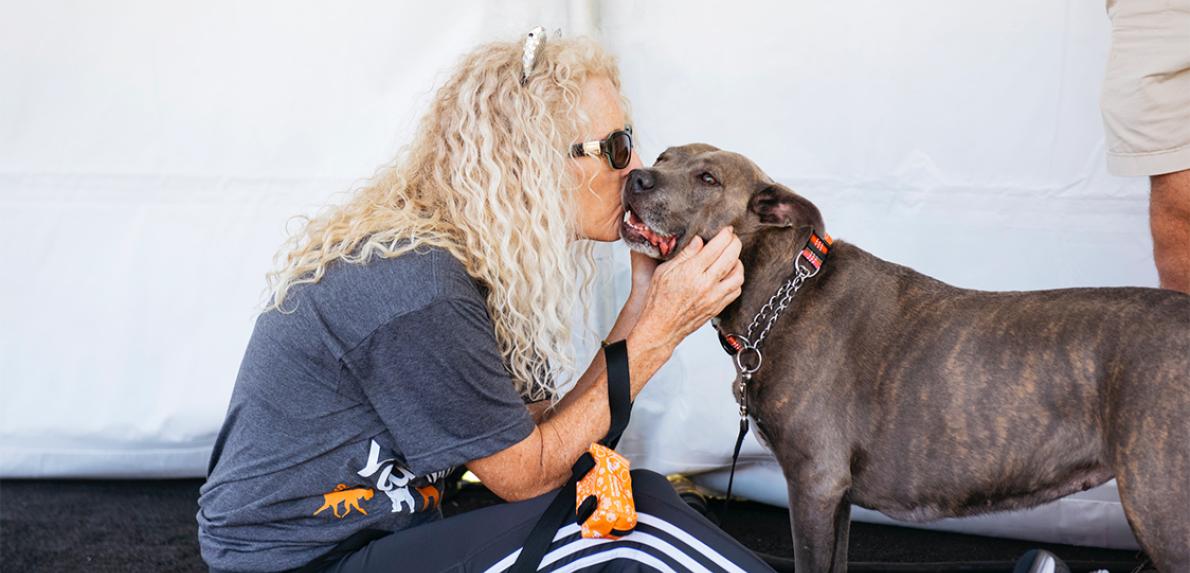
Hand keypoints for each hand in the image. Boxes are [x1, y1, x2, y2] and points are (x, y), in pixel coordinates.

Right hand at [632, 227, 743, 350]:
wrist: (661, 327)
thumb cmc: (658, 300)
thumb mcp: (664, 271)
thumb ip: (684, 254)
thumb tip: (699, 240)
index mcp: (691, 271)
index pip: (716, 246)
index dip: (725, 234)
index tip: (726, 230)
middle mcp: (706, 284)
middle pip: (731, 257)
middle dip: (735, 243)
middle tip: (732, 238)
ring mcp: (714, 297)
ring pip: (738, 274)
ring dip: (737, 261)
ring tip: (731, 256)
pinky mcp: (718, 307)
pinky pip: (736, 290)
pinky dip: (736, 279)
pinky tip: (728, 274)